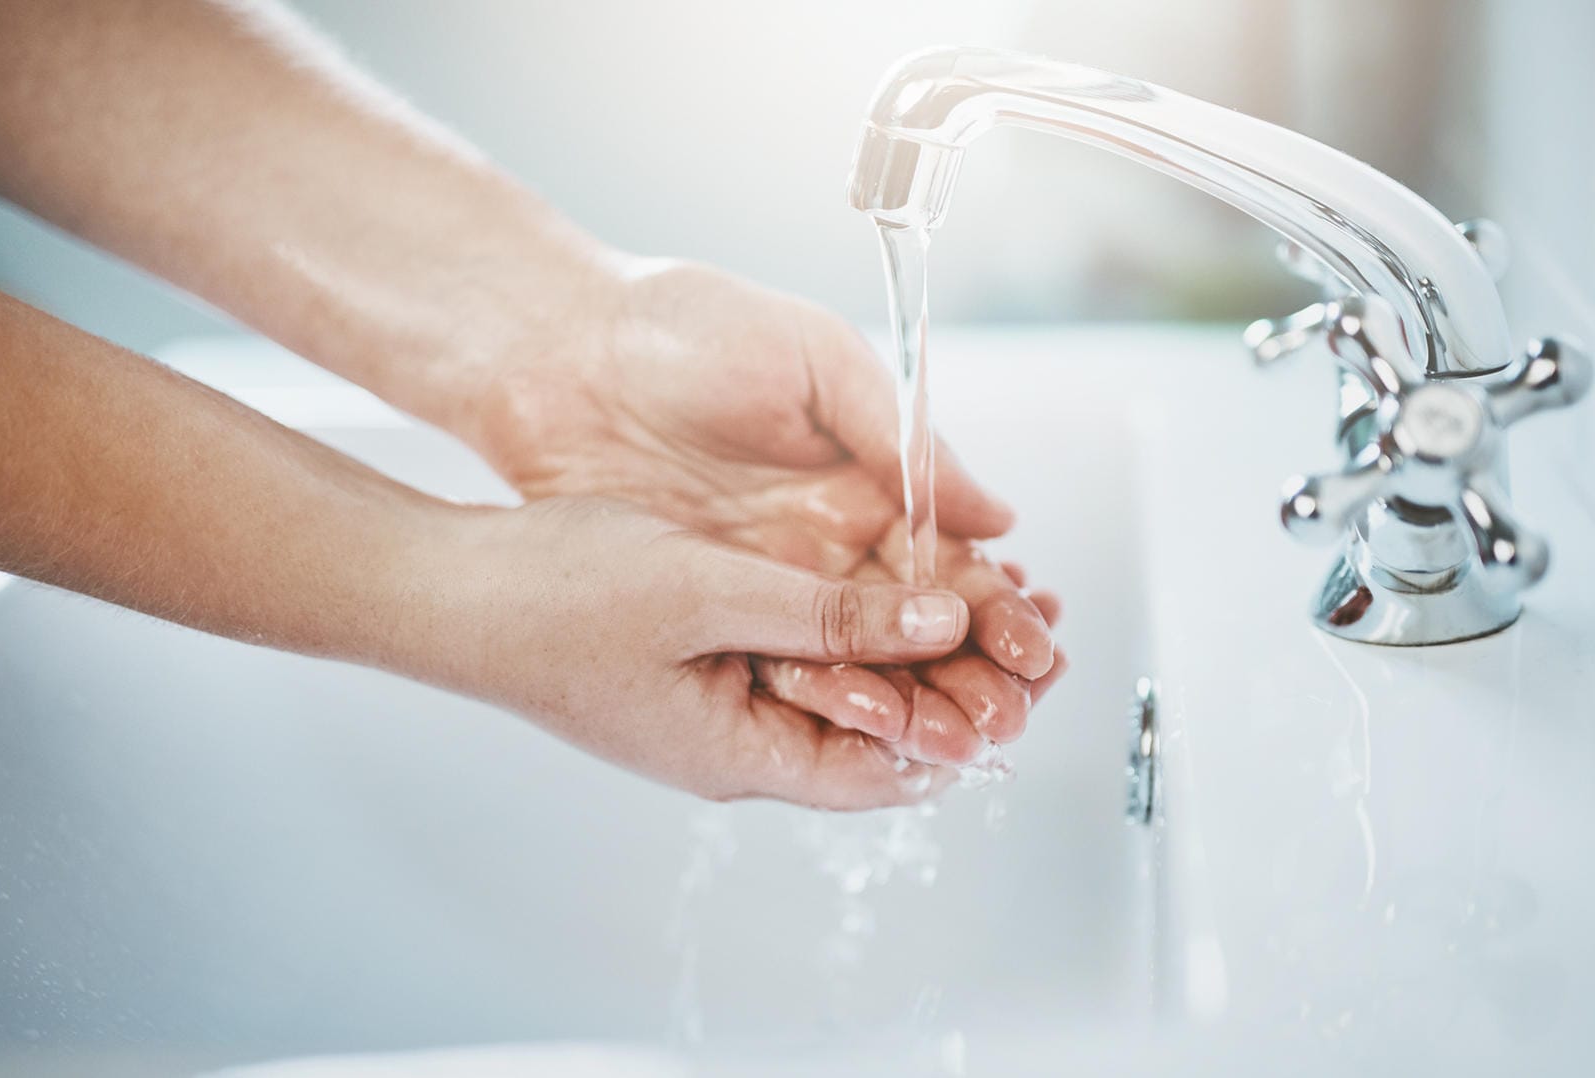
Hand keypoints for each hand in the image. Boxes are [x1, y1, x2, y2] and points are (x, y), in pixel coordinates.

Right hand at [418, 498, 1046, 809]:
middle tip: (1033, 620)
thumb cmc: (551, 598)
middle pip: (880, 727)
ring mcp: (719, 700)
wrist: (448, 584)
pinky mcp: (704, 655)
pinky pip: (805, 649)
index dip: (970, 724)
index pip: (891, 771)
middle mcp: (738, 741)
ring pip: (848, 682)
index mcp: (740, 754)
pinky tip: (899, 569)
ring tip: (990, 586)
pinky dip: (860, 615)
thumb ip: (832, 614)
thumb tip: (947, 620)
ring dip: (918, 639)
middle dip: (960, 678)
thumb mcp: (713, 593)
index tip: (1032, 669)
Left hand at [449, 258, 1060, 760]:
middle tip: (1012, 714)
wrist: (554, 349)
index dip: (998, 608)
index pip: (950, 562)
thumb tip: (995, 514)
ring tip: (961, 739)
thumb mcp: (814, 361)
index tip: (1039, 648)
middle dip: (970, 673)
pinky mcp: (703, 604)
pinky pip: (775, 664)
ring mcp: (762, 577)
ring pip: (852, 659)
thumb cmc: (682, 326)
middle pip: (912, 627)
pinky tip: (868, 729)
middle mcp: (822, 539)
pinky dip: (824, 699)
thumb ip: (901, 437)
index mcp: (864, 478)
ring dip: (910, 700)